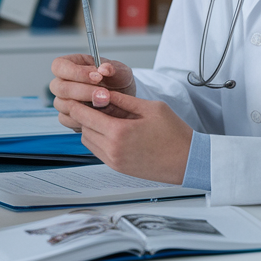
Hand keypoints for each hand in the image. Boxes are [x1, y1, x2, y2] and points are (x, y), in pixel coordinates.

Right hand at [50, 54, 136, 130]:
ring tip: (105, 103)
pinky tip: (98, 114)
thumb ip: (113, 69)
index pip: (59, 65)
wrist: (124, 102)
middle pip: (58, 86)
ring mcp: (63, 100)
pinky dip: (82, 117)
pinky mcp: (67, 116)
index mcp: (72, 64)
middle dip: (82, 90)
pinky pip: (66, 119)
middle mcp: (63, 82)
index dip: (75, 72)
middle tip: (103, 93)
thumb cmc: (118, 82)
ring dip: (83, 105)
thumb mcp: (120, 72)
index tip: (97, 77)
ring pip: (61, 103)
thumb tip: (104, 69)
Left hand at [66, 90, 192, 184]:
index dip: (77, 105)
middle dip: (84, 115)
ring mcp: (114, 161)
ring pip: (88, 141)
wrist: (186, 159)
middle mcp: (112, 149)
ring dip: (91, 128)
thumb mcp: (151, 108)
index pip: (85, 116)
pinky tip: (112, 131)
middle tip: (93, 104)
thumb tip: (105, 93)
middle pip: (84, 129)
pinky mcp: (117, 167)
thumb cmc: (174, 134)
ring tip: (104, 117)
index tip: (74, 98)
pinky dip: (98, 140)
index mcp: (120, 131)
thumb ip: (124, 100)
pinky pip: (98, 151)